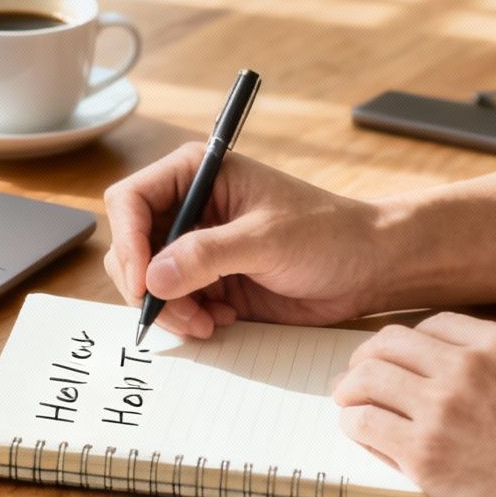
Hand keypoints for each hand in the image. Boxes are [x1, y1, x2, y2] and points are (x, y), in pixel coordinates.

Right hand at [102, 143, 386, 337]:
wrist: (367, 268)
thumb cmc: (327, 233)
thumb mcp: (266, 239)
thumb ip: (207, 256)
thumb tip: (153, 279)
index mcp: (197, 174)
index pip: (131, 200)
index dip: (128, 240)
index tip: (144, 281)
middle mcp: (190, 208)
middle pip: (131, 245)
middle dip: (146, 284)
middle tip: (174, 312)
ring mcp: (198, 247)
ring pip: (148, 281)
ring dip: (169, 308)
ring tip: (206, 322)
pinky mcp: (210, 281)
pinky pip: (175, 303)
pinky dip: (187, 319)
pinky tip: (222, 322)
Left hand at [333, 312, 495, 496]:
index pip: (433, 326)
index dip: (410, 343)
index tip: (400, 359)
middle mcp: (468, 365)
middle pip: (391, 343)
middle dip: (368, 358)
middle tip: (358, 377)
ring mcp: (443, 407)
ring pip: (367, 377)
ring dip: (350, 388)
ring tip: (346, 402)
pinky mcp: (424, 452)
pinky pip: (365, 423)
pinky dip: (353, 424)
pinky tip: (355, 432)